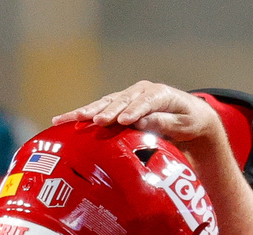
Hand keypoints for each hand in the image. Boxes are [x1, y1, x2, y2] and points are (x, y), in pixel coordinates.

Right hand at [51, 81, 222, 150]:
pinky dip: (82, 114)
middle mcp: (141, 91)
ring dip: (86, 111)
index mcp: (159, 94)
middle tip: (93, 121)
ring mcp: (128, 96)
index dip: (133, 111)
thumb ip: (163, 122)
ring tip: (67, 119)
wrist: (189, 114)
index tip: (122, 121)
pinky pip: (99, 108)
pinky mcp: (119, 104)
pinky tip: (63, 120)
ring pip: (105, 103)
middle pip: (120, 101)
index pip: (145, 102)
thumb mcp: (183, 124)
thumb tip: (140, 124)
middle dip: (106, 111)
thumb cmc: (189, 121)